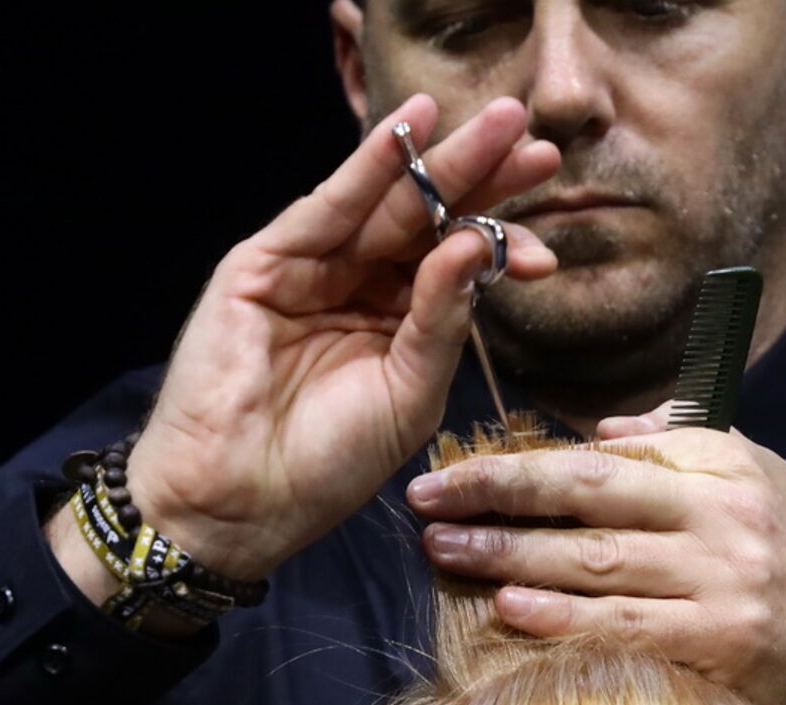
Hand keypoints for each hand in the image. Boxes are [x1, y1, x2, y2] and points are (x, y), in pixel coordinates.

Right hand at [123, 94, 559, 579]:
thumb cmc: (327, 463)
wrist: (241, 501)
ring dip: (438, 159)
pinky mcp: (263, 264)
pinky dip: (366, 167)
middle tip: (535, 142)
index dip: (498, 240)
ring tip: (498, 122)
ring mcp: (309, 270)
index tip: (545, 240)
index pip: (454, 261)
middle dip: (482, 180)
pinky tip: (408, 131)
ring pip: (385, 204)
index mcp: (395, 323)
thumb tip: (477, 246)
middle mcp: (356, 287)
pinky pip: (325, 209)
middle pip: (427, 219)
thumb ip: (443, 320)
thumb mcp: (410, 393)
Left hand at [405, 410, 785, 704]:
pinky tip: (508, 611)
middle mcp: (723, 521)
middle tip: (428, 498)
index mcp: (723, 473)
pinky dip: (562, 619)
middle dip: (501, 492)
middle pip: (591, 496)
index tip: (458, 468)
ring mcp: (720, 586)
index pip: (610, 457)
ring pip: (596, 563)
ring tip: (446, 551)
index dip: (527, 460)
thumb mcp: (760, 486)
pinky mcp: (718, 647)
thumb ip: (683, 448)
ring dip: (511, 556)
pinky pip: (624, 629)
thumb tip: (600, 429)